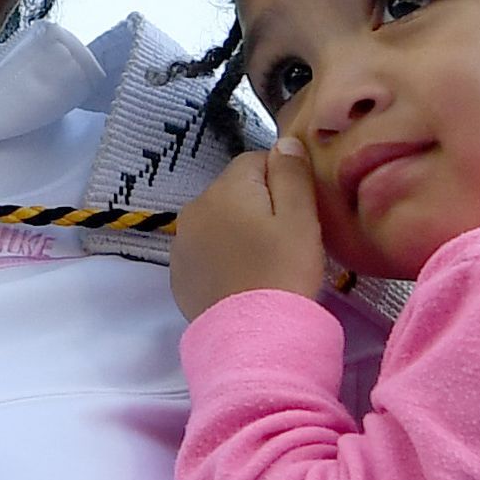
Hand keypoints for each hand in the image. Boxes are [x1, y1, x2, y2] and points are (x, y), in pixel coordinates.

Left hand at [169, 140, 328, 322]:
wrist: (252, 336)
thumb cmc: (284, 272)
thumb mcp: (300, 218)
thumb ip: (291, 174)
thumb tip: (282, 142)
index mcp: (224, 189)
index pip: (256, 161)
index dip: (282, 182)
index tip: (297, 214)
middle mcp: (194, 209)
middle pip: (235, 191)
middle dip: (258, 206)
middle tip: (283, 241)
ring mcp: (181, 244)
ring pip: (219, 221)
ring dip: (238, 231)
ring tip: (262, 263)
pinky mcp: (179, 275)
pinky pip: (206, 251)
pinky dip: (222, 257)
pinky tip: (241, 279)